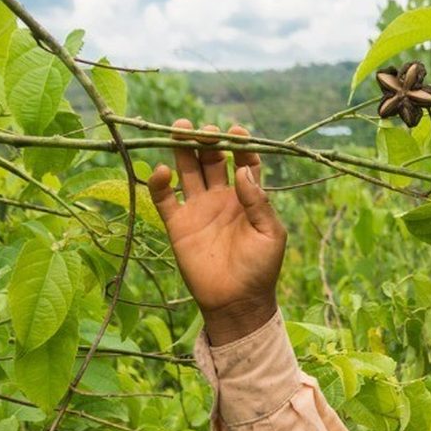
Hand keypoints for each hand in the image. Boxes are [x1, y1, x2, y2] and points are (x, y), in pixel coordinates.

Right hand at [147, 120, 286, 344]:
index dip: (241, 146)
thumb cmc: (261, 268)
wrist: (237, 302)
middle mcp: (222, 198)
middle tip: (204, 128)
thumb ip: (258, 202)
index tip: (238, 132)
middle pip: (212, 160)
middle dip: (208, 141)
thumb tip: (243, 169)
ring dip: (183, 149)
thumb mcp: (270, 234)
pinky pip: (165, 198)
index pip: (244, 163)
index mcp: (247, 198)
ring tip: (180, 128)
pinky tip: (162, 170)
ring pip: (188, 170)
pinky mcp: (178, 225)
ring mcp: (198, 209)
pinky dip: (160, 183)